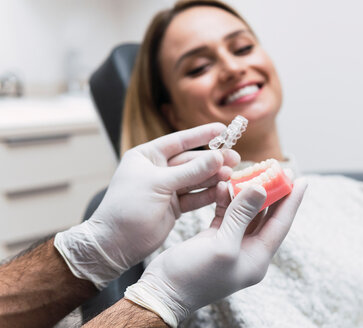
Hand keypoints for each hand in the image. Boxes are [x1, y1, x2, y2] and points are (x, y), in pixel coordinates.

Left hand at [54, 123, 239, 288]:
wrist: (114, 245)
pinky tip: (223, 191)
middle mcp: (157, 170)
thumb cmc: (128, 208)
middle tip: (235, 158)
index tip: (222, 129)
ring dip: (213, 177)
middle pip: (191, 161)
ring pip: (195, 179)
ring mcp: (166, 189)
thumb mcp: (159, 185)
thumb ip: (190, 171)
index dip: (201, 135)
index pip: (178, 141)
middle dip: (212, 160)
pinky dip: (209, 194)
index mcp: (146, 156)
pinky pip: (195, 196)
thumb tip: (217, 156)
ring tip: (233, 175)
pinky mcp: (174, 206)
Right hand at [124, 179, 307, 326]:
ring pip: (245, 213)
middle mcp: (248, 251)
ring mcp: (231, 244)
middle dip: (271, 192)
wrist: (162, 292)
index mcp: (257, 258)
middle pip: (266, 216)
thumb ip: (242, 216)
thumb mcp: (222, 246)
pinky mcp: (214, 239)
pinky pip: (226, 214)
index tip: (302, 180)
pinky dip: (225, 200)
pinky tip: (223, 185)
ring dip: (246, 193)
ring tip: (251, 171)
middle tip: (278, 169)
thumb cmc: (193, 276)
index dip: (292, 202)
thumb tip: (261, 189)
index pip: (281, 224)